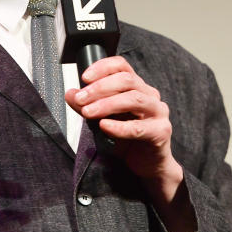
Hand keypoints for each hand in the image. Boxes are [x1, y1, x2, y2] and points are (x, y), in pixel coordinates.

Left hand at [65, 56, 196, 231]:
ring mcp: (158, 113)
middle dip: (100, 88)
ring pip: (134, 99)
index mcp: (137, 87)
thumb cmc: (127, 140)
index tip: (84, 77)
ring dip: (107, 104)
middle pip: (127, 80)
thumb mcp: (103, 120)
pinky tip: (104, 126)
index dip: (103, 67)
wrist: (148, 165)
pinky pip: (139, 127)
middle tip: (80, 99)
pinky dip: (119, 126)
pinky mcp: (161, 132)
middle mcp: (150, 95)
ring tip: (88, 112)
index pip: (122, 66)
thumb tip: (70, 93)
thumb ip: (88, 106)